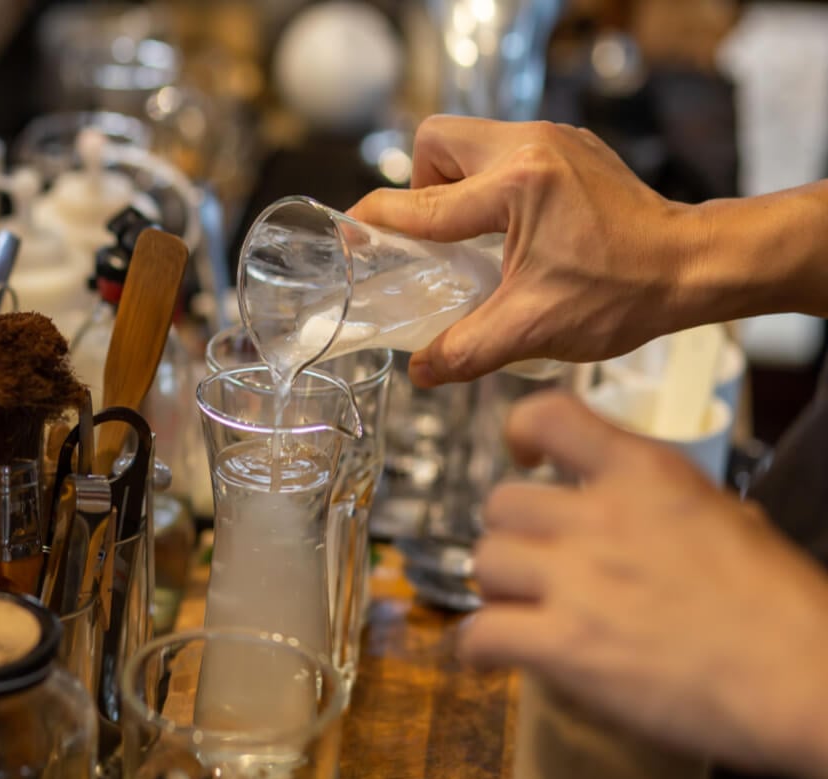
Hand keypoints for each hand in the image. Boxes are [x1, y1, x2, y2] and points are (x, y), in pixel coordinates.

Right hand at [349, 117, 708, 386]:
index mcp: (516, 186)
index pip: (420, 202)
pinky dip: (491, 183)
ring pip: (471, 140)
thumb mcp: (535, 329)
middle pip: (438, 141)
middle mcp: (531, 147)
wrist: (695, 267)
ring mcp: (554, 140)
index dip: (374, 223)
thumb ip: (466, 350)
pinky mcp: (570, 147)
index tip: (350, 238)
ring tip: (472, 236)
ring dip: (456, 184)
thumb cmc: (625, 293)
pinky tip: (510, 229)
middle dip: (421, 186)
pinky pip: (505, 150)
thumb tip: (420, 371)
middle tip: (436, 237)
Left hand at [459, 391, 827, 778]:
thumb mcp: (730, 521)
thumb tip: (641, 512)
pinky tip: (490, 656)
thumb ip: (666, 507)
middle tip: (533, 564)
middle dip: (513, 536)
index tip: (523, 455)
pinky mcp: (564, 645)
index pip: (551, 416)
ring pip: (484, 563)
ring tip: (523, 612)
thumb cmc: (784, 612)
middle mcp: (602, 517)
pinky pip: (480, 633)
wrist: (807, 682)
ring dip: (497, 590)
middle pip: (501, 504)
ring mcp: (578, 580)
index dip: (523, 432)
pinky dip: (476, 648)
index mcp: (647, 476)